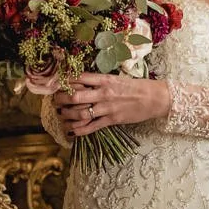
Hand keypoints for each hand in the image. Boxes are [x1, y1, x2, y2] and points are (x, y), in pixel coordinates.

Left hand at [53, 73, 170, 136]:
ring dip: (67, 115)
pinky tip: (71, 131)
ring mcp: (107, 108)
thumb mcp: (117, 78)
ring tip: (61, 115)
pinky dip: (79, 130)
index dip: (65, 81)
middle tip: (54, 101)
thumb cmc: (135, 86)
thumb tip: (83, 82)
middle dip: (61, 99)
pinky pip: (92, 126)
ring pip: (81, 113)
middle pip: (75, 97)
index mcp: (105, 80)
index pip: (80, 78)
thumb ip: (100, 81)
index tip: (57, 83)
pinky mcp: (112, 120)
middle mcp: (104, 93)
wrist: (154, 97)